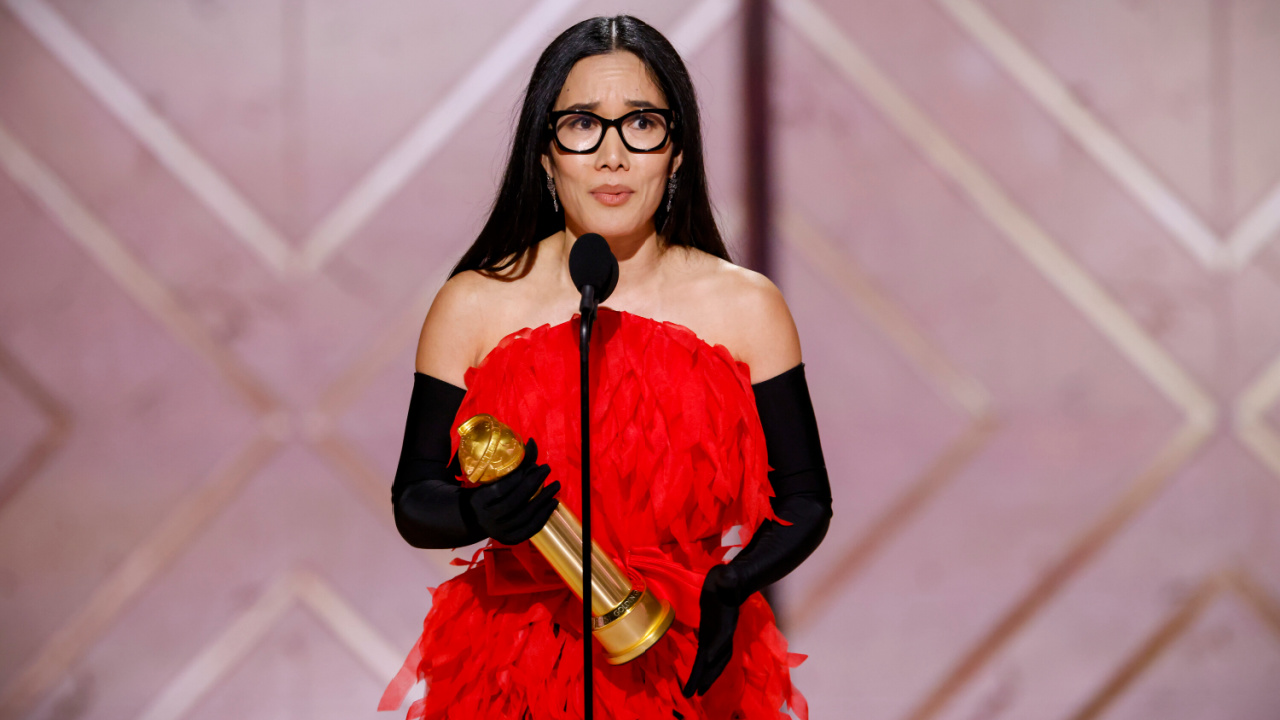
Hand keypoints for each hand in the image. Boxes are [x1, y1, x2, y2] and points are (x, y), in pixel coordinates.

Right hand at [465, 438, 559, 544]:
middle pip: (513, 502)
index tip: (534, 465)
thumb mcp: (494, 477)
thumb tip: (532, 442)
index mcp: (478, 500)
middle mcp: (487, 518)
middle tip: (547, 469)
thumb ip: (515, 462)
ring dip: (543, 500)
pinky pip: (530, 529)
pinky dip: (544, 516)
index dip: (518, 477)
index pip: (500, 489)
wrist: (477, 519)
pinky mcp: (510, 539)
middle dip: (533, 484)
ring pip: (524, 516)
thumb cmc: (488, 491)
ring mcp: (499, 531)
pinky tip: (553, 503)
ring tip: (555, 485)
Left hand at [681, 564, 741, 696]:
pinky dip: (703, 667)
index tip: (705, 662)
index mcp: (727, 621)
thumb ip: (728, 576)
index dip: (714, 651)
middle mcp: (724, 633)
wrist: (733, 582)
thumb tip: (727, 573)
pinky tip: (697, 676)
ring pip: (714, 661)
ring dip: (706, 677)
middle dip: (708, 676)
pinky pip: (708, 655)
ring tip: (695, 693)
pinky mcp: (710, 634)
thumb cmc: (729, 578)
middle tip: (696, 694)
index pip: (721, 638)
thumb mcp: (727, 574)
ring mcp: (718, 636)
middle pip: (717, 658)